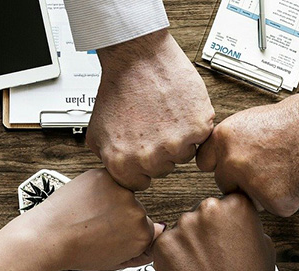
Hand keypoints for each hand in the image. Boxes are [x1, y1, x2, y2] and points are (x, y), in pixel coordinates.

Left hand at [15, 169, 163, 270]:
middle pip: (136, 210)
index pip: (147, 228)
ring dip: (110, 200)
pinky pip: (108, 180)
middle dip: (120, 216)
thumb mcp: (113, 262)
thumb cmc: (75, 252)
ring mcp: (121, 192)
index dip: (128, 233)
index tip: (115, 235)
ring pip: (122, 194)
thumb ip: (140, 253)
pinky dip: (98, 188)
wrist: (47, 237)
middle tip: (98, 227)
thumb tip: (155, 240)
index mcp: (142, 235)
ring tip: (89, 215)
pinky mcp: (105, 176)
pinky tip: (86, 203)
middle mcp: (136, 211)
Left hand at [87, 29, 214, 190]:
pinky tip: (178, 109)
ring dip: (179, 139)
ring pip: (184, 155)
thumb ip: (108, 159)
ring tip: (165, 115)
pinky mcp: (197, 128)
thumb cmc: (118, 88)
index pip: (139, 183)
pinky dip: (193, 124)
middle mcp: (149, 158)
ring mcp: (175, 144)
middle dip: (159, 151)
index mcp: (122, 163)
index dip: (141, 166)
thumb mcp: (97, 131)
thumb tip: (119, 173)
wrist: (137, 58)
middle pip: (163, 170)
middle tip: (153, 125)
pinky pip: (200, 138)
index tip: (142, 149)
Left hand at [151, 194, 274, 270]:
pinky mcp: (163, 244)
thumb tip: (237, 222)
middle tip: (215, 255)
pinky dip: (173, 257)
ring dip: (189, 243)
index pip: (227, 202)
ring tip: (203, 267)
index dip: (227, 221)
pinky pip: (166, 244)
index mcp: (236, 206)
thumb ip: (248, 226)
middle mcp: (208, 210)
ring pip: (184, 228)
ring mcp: (183, 226)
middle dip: (206, 231)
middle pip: (203, 213)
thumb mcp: (265, 247)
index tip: (227, 233)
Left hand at [196, 92, 298, 216]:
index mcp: (223, 139)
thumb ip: (229, 143)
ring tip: (283, 168)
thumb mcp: (248, 121)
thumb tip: (217, 160)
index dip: (220, 164)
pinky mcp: (275, 201)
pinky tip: (294, 177)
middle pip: (225, 184)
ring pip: (248, 199)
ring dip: (262, 191)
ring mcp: (252, 184)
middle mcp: (233, 162)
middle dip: (241, 180)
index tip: (230, 165)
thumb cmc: (292, 121)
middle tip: (266, 166)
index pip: (204, 164)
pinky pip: (274, 207)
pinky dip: (285, 198)